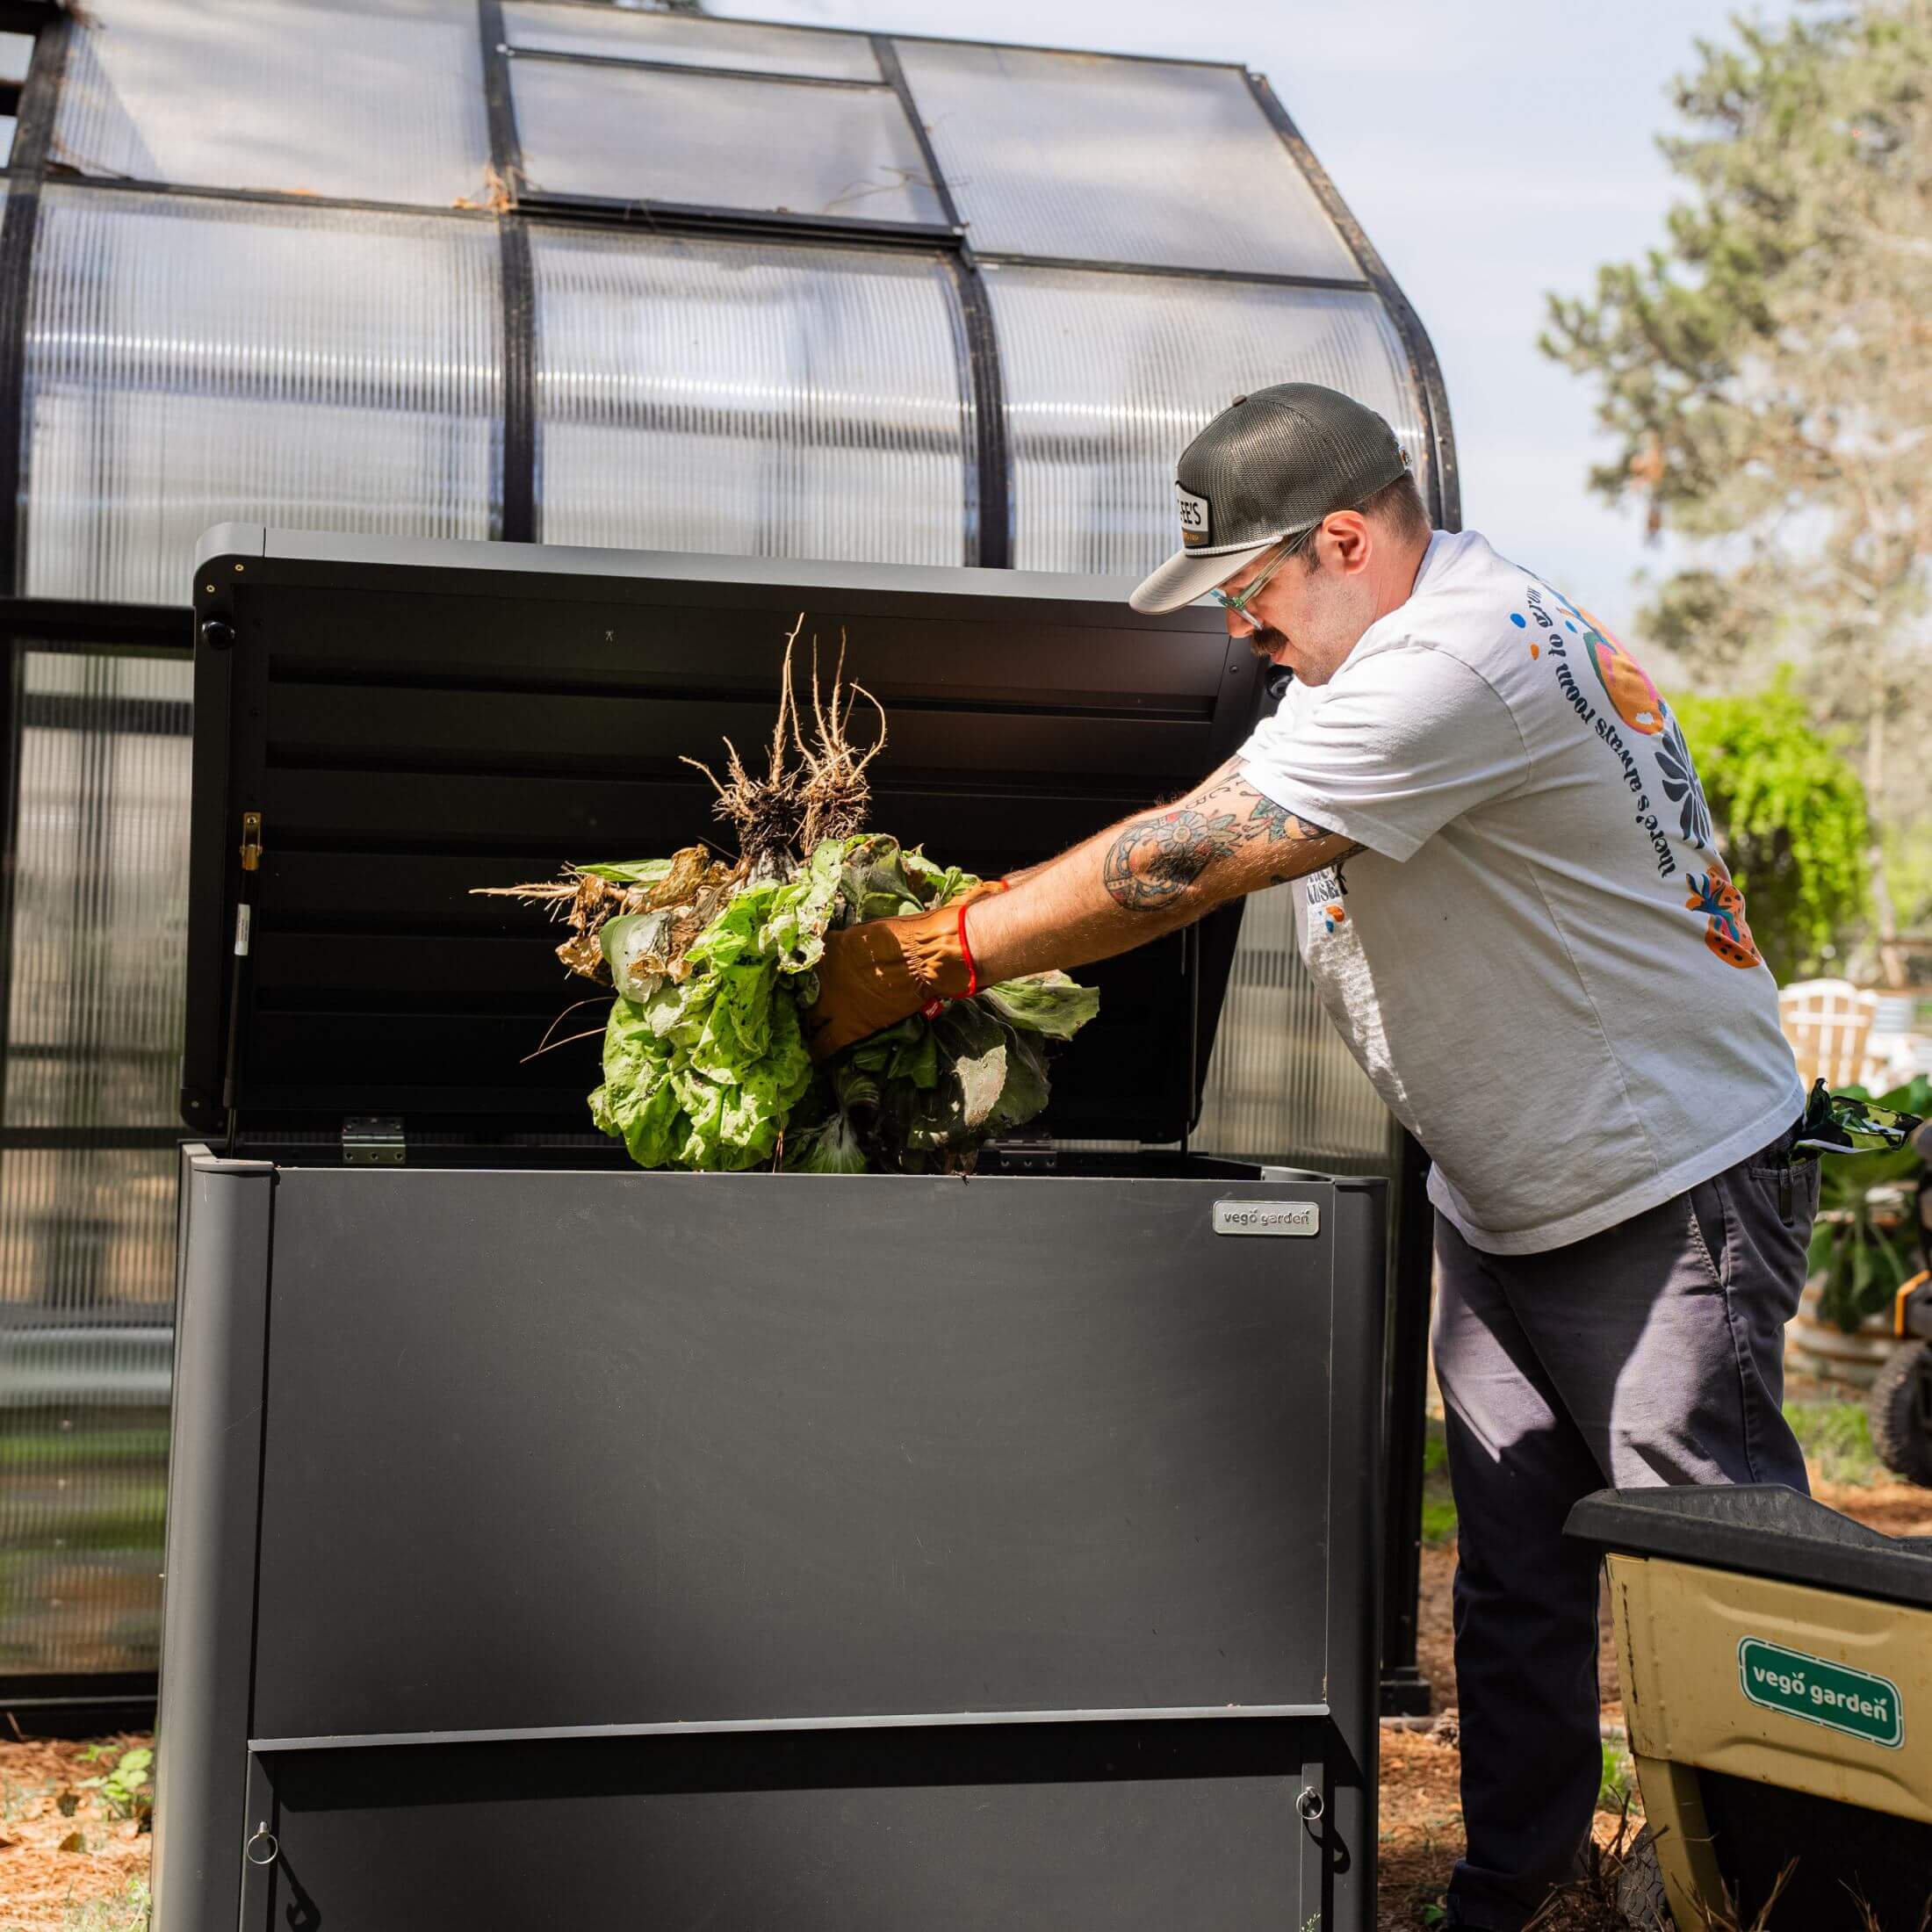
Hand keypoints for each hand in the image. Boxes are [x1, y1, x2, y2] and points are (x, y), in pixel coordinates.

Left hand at [804, 880, 1006, 1062]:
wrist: (922, 958)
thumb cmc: (900, 937)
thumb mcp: (860, 933)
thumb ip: (841, 944)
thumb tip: (835, 949)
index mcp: (824, 951)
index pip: (799, 967)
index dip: (798, 979)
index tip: (799, 984)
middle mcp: (821, 977)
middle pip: (799, 996)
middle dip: (800, 1001)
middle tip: (804, 1008)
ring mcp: (833, 1003)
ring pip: (808, 1021)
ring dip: (808, 1025)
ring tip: (808, 1032)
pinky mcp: (850, 1026)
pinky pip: (826, 1044)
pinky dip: (819, 1051)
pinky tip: (815, 1056)